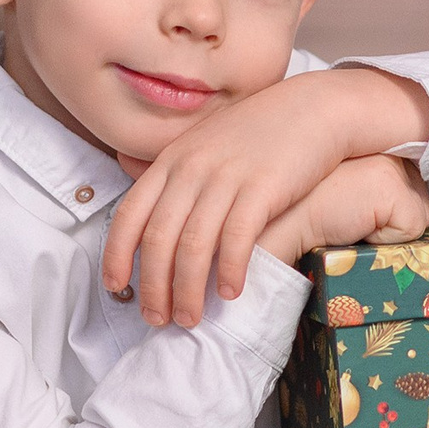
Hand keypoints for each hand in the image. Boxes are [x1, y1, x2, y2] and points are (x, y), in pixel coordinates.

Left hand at [104, 67, 428, 327]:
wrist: (313, 108)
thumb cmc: (257, 131)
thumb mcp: (203, 143)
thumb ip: (171, 168)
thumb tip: (127, 176)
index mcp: (171, 160)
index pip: (129, 214)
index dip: (116, 256)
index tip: (115, 288)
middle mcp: (191, 168)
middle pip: (158, 238)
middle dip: (152, 286)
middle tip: (156, 319)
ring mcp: (225, 177)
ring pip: (192, 245)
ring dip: (187, 289)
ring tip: (190, 319)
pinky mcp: (262, 187)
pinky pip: (236, 238)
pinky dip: (229, 270)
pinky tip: (231, 292)